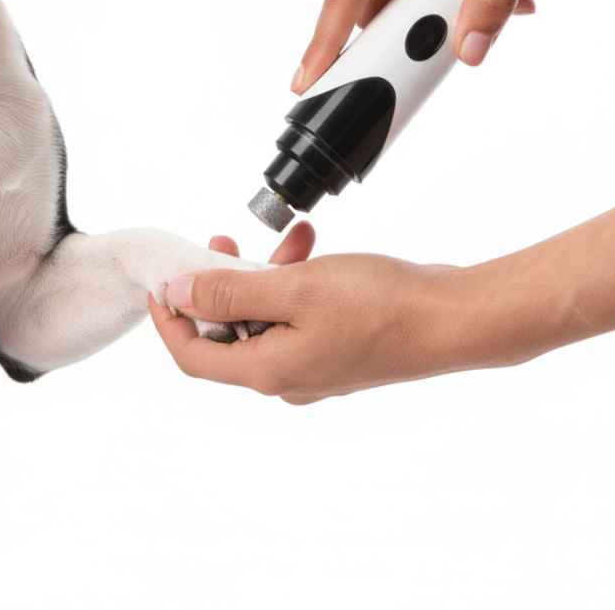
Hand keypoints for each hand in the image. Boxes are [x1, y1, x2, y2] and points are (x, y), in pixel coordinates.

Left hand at [151, 236, 463, 403]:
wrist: (452, 318)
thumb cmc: (380, 305)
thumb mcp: (293, 288)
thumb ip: (230, 291)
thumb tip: (178, 294)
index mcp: (268, 371)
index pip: (193, 357)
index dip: (170, 321)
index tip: (163, 282)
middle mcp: (287, 377)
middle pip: (227, 335)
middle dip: (220, 283)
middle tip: (220, 242)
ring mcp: (315, 365)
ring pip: (265, 317)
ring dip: (263, 274)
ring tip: (282, 237)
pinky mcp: (338, 348)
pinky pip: (297, 314)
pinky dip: (295, 280)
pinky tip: (307, 245)